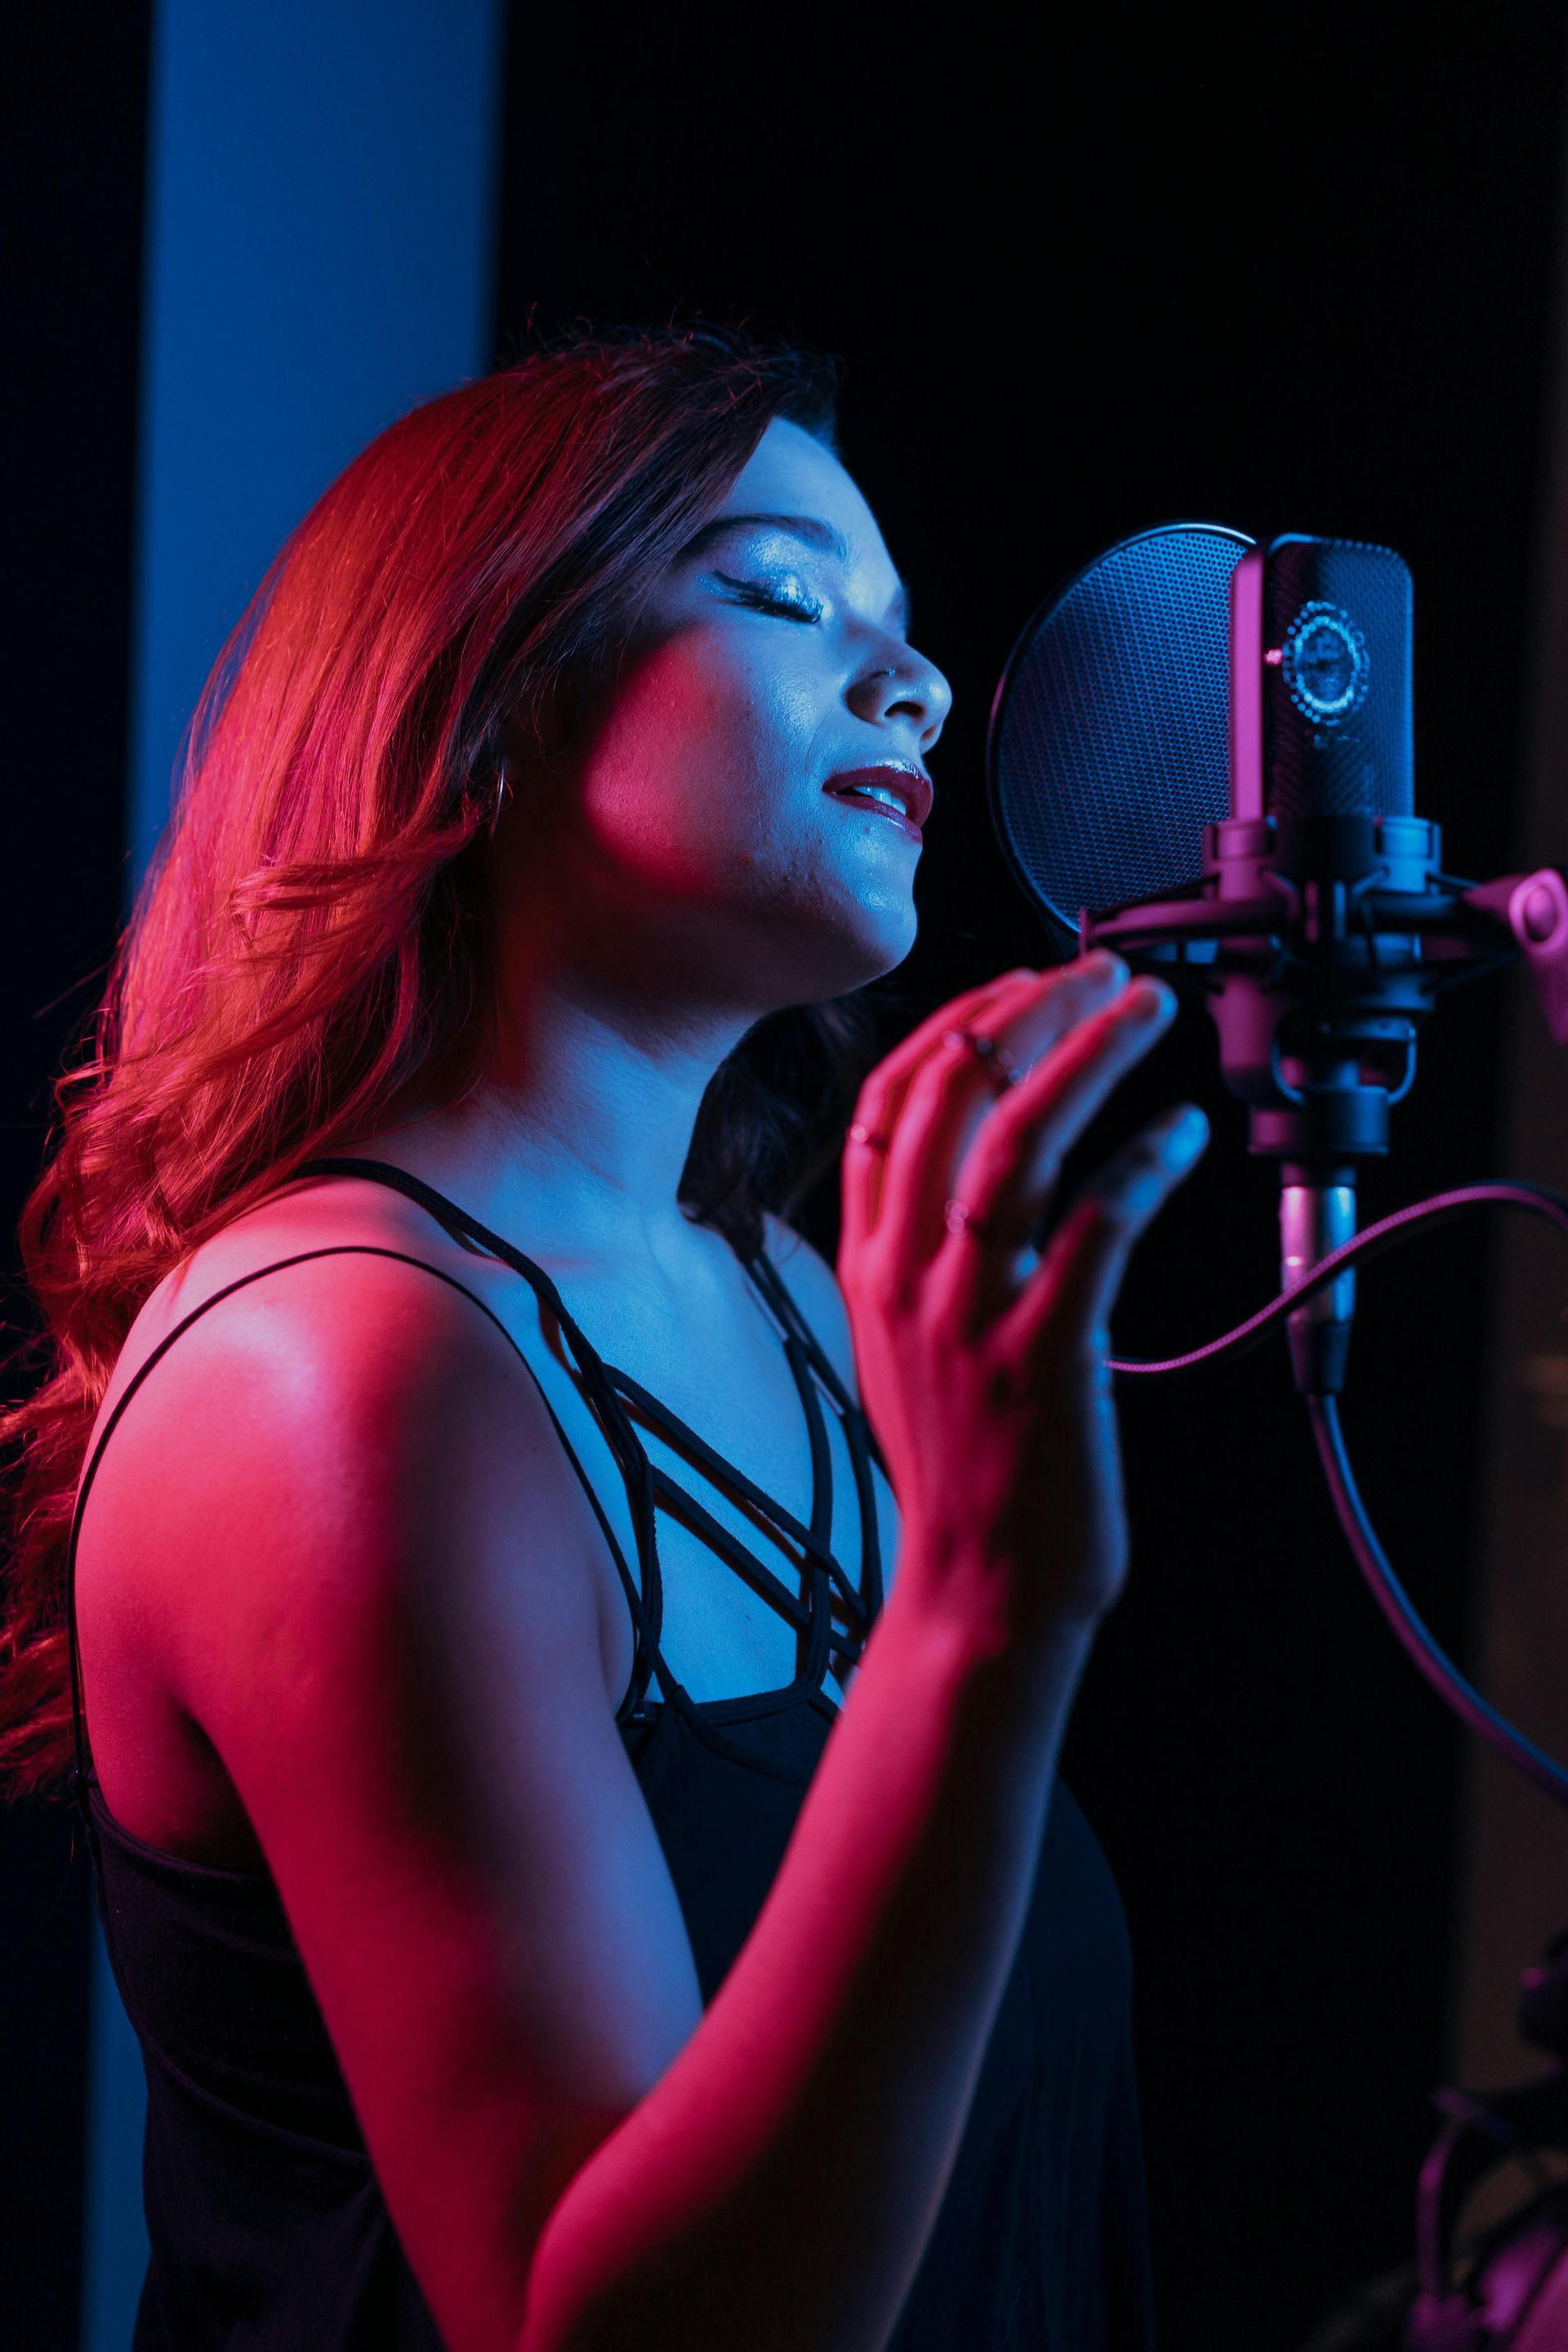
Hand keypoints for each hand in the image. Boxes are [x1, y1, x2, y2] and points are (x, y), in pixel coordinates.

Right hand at [838, 953, 1206, 1663]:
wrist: (978, 1588)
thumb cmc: (960, 1463)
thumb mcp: (901, 1339)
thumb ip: (918, 1244)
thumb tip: (969, 1145)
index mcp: (866, 1263)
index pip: (889, 1102)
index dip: (957, 1022)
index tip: (1024, 983)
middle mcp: (903, 1277)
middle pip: (950, 1094)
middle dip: (1031, 1011)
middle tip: (1103, 972)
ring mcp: (969, 1317)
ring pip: (1019, 1142)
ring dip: (1090, 1056)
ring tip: (1148, 1010)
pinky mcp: (1042, 1359)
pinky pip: (1095, 1229)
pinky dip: (1142, 1165)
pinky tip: (1183, 1133)